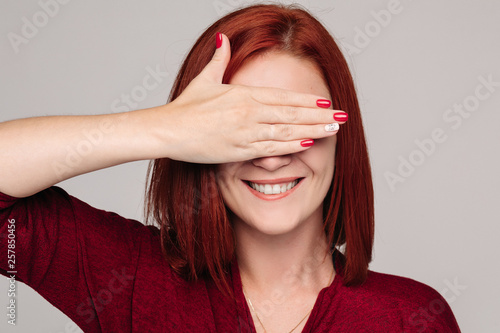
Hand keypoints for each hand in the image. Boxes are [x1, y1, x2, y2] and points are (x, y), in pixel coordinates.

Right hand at [160, 33, 345, 163]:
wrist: (167, 130)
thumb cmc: (184, 107)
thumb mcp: (204, 79)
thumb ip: (219, 59)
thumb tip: (223, 37)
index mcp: (243, 94)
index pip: (283, 97)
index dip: (306, 100)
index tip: (326, 102)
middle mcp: (249, 111)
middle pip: (292, 114)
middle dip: (319, 116)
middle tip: (343, 116)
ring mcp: (246, 131)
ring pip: (287, 131)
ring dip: (313, 130)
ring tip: (335, 130)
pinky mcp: (239, 150)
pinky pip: (272, 148)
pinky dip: (292, 146)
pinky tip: (310, 144)